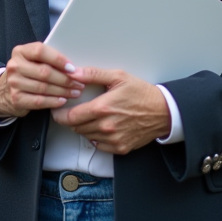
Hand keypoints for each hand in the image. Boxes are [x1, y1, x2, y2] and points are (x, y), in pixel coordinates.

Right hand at [0, 42, 85, 120]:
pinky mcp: (16, 99)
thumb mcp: (32, 60)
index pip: (40, 51)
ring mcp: (14, 83)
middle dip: (65, 79)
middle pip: (44, 72)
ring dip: (63, 91)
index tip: (72, 68)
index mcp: (21, 51)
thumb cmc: (27, 72)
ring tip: (75, 92)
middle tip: (79, 83)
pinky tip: (63, 100)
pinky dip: (53, 101)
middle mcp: (15, 66)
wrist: (6, 90)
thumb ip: (48, 59)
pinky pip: (39, 101)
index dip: (58, 59)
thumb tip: (73, 67)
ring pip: (44, 87)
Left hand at [51, 67, 170, 154]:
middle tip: (80, 109)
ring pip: (86, 136)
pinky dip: (97, 137)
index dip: (60, 114)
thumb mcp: (118, 77)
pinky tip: (104, 126)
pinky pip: (98, 145)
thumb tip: (73, 72)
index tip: (58, 110)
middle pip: (76, 127)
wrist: (163, 111)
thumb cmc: (141, 93)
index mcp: (102, 108)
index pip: (70, 117)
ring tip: (95, 116)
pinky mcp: (120, 148)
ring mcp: (113, 139)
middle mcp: (106, 126)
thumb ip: (93, 74)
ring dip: (85, 127)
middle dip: (74, 118)